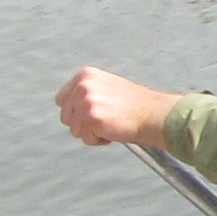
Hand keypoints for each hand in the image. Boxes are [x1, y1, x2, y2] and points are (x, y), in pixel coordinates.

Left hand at [56, 66, 175, 146]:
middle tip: (104, 121)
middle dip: (82, 124)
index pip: (62, 100)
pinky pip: (86, 139)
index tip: (91, 114)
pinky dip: (98, 140)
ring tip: (110, 125)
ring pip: (74, 130)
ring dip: (91, 133)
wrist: (154, 114)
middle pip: (66, 116)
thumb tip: (71, 106)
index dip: (76, 112)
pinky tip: (113, 131)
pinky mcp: (91, 118)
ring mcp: (86, 101)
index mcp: (85, 75)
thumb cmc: (136, 105)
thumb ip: (88, 92)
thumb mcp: (107, 86)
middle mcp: (83, 86)